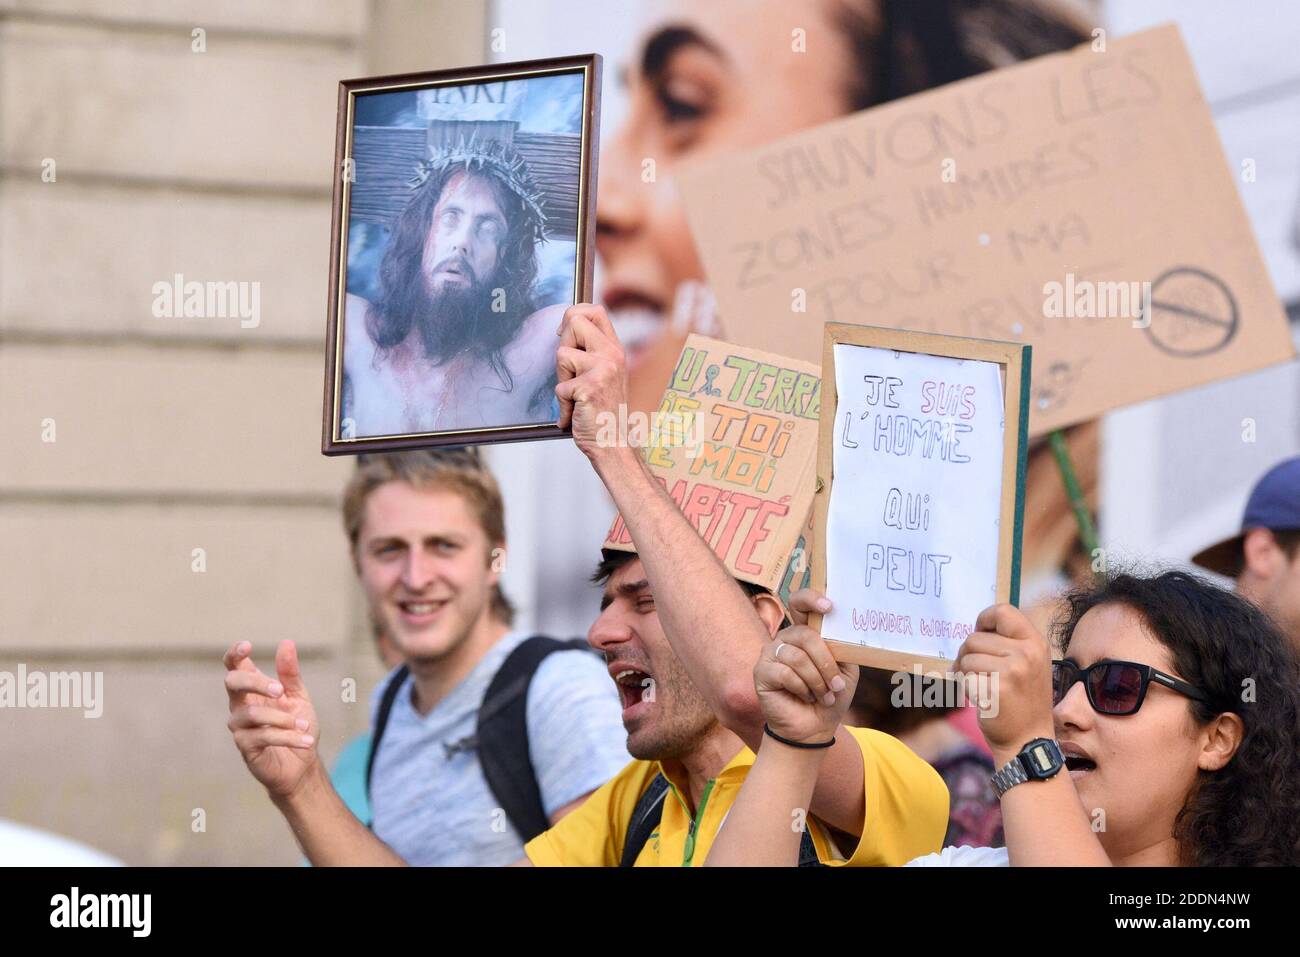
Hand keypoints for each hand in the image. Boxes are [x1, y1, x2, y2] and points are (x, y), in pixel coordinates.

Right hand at [223, 639, 320, 799]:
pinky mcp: (246, 747)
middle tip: (281, 691)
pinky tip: (306, 740)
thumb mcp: (298, 697)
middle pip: (233, 683)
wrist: (303, 764)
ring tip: (304, 726)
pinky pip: (263, 736)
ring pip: (252, 714)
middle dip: (256, 683)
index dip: (235, 654)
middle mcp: (240, 706)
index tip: (247, 646)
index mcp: (252, 690)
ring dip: (283, 719)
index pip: (234, 667)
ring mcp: (240, 727)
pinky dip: (288, 737)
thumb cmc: (297, 727)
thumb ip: (290, 673)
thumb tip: (286, 643)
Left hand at [554, 304, 628, 459]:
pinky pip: (560, 386)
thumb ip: (590, 351)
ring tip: (576, 396)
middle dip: (562, 345)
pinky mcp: (590, 387)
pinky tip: (576, 414)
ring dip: (562, 379)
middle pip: (574, 322)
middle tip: (571, 373)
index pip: (595, 311)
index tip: (566, 334)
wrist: (613, 443)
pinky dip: (563, 405)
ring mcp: (603, 369)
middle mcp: (612, 354)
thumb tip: (564, 326)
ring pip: (561, 355)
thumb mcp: (603, 374)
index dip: (574, 315)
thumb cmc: (603, 412)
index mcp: (615, 349)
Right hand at [754, 593, 858, 745]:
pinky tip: (805, 697)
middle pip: (805, 635)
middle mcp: (786, 639)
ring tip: (822, 695)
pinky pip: (785, 673)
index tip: (829, 606)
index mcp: (805, 633)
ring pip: (797, 656)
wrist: (814, 728)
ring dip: (816, 680)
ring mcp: (771, 654)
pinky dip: (802, 688)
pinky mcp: (761, 672)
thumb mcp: (846, 670)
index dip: (811, 598)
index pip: (799, 603)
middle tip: (836, 684)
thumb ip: (843, 648)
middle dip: (826, 662)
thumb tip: (842, 632)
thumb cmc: (829, 696)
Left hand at [955, 604, 1054, 759]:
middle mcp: (1027, 654)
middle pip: (974, 638)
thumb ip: (1009, 644)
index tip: (980, 633)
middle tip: (976, 672)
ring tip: (981, 686)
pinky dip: (966, 688)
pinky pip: (964, 679)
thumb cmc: (1022, 701)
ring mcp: (1012, 672)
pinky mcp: (995, 691)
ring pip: (966, 658)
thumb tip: (976, 629)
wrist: (1028, 741)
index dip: (984, 620)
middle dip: (967, 654)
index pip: (1003, 611)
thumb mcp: (1028, 665)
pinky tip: (981, 699)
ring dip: (965, 672)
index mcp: (1036, 643)